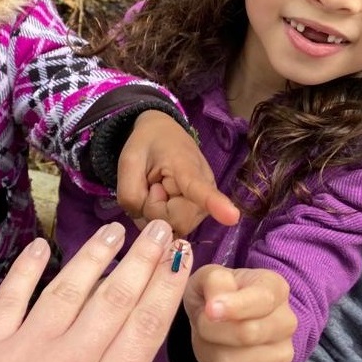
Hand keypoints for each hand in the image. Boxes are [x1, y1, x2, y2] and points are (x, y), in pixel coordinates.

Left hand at [0, 220, 190, 361]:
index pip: (145, 326)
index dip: (167, 286)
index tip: (180, 257)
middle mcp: (70, 361)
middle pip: (115, 299)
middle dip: (142, 259)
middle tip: (159, 227)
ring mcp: (26, 347)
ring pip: (68, 289)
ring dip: (95, 256)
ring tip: (114, 229)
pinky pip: (10, 297)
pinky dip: (25, 268)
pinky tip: (40, 245)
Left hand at [116, 110, 239, 234]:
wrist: (161, 133)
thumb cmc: (146, 145)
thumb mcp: (128, 162)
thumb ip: (130, 195)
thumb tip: (149, 225)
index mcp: (186, 168)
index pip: (201, 189)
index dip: (215, 204)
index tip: (232, 216)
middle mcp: (205, 188)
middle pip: (178, 222)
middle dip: (154, 211)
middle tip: (151, 186)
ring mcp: (205, 202)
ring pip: (177, 228)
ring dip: (157, 215)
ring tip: (157, 190)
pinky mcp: (199, 212)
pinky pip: (176, 227)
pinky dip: (161, 218)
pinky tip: (162, 200)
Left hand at [184, 264, 296, 361]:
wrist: (222, 317)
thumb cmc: (217, 292)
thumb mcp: (210, 275)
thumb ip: (215, 281)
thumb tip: (216, 305)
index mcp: (275, 288)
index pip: (262, 300)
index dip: (232, 307)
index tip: (209, 309)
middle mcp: (287, 321)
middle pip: (246, 334)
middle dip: (209, 329)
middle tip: (201, 321)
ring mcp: (284, 354)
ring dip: (207, 350)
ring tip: (207, 337)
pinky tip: (216, 356)